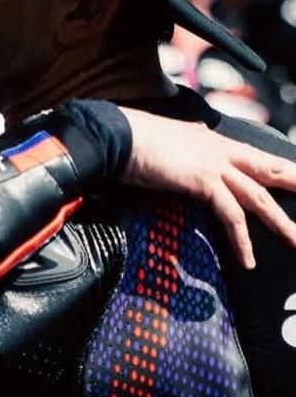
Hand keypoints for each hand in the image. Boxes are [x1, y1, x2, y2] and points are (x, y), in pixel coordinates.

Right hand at [120, 108, 295, 267]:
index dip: (277, 168)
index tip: (292, 177)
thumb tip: (186, 145)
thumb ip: (184, 145)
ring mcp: (215, 165)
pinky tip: (248, 261)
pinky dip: (242, 240)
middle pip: (269, 168)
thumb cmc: (133, 138)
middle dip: (295, 182)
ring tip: (295, 241)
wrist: (119, 135)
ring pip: (259, 196)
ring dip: (280, 222)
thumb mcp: (167, 141)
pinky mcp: (204, 182)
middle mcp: (220, 150)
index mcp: (213, 140)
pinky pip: (232, 216)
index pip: (254, 156)